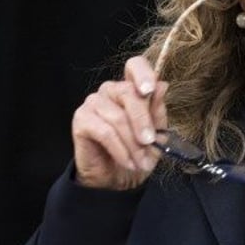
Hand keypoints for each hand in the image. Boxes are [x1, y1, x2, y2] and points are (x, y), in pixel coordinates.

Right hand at [71, 56, 167, 189]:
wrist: (115, 178)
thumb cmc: (137, 152)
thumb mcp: (156, 133)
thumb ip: (157, 110)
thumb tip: (162, 85)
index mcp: (131, 88)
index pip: (135, 65)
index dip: (143, 73)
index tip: (150, 90)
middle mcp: (111, 90)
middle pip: (128, 92)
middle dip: (143, 121)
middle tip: (150, 143)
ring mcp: (94, 103)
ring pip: (118, 117)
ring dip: (133, 144)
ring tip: (142, 162)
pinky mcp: (81, 119)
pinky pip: (105, 132)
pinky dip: (120, 149)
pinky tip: (128, 162)